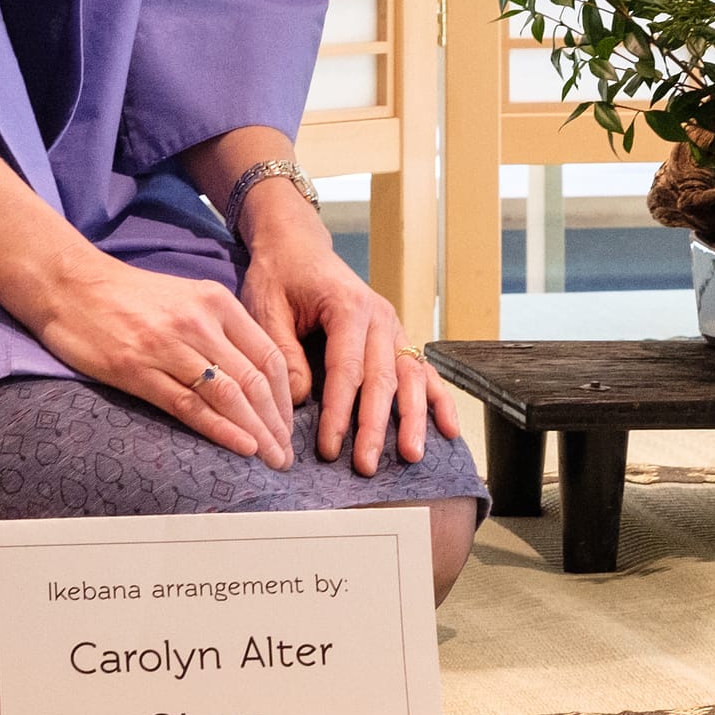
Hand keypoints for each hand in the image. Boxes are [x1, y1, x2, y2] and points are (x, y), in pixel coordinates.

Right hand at [18, 249, 295, 468]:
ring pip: (228, 395)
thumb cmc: (130, 296)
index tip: (288, 426)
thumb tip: (254, 375)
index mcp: (217, 302)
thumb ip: (221, 330)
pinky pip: (189, 405)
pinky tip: (240, 448)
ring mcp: (169, 345)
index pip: (269, 355)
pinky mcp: (137, 369)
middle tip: (285, 456)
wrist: (72, 284)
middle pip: (255, 380)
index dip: (285, 397)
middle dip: (276, 424)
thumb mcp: (187, 298)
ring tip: (270, 460)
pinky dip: (220, 430)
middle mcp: (200, 322)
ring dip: (256, 433)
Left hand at [234, 184, 460, 475]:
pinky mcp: (397, 337)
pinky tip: (447, 429)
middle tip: (366, 466)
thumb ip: (284, 354)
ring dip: (413, 417)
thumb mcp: (266, 309)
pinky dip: (438, 400)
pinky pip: (423, 370)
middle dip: (376, 426)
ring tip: (411, 455)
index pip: (347, 370)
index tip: (328, 449)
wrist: (298, 247)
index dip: (338, 412)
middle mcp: (380, 317)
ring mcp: (393, 327)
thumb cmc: (280, 277)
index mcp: (349, 307)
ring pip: (410, 377)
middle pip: (383, 379)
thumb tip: (301, 400)